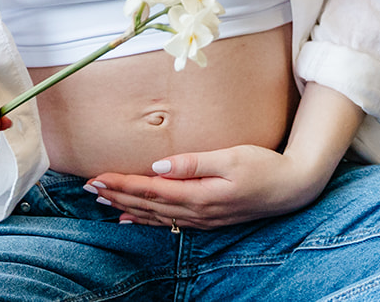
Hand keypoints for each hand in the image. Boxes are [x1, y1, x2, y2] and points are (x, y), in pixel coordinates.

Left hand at [85, 145, 332, 229]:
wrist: (292, 188)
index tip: (98, 178)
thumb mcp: (231, 156)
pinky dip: (145, 220)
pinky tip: (131, 218)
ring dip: (126, 207)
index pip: (151, 190)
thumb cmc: (264, 166)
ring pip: (155, 215)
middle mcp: (198, 211)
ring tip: (102, 200)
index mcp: (200, 195)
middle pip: (148, 205)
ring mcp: (203, 218)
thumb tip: (158, 166)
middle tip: (88, 188)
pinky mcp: (208, 218)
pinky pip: (169, 222)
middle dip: (116, 196)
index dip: (122, 184)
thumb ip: (193, 163)